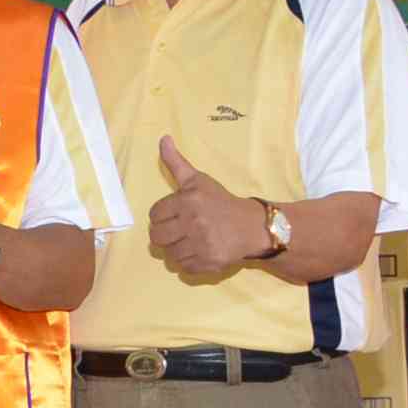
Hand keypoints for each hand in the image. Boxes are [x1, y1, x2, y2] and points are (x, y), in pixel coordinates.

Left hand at [145, 136, 275, 283]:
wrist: (252, 226)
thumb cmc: (220, 202)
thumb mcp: (198, 180)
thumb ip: (176, 162)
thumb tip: (163, 138)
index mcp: (188, 200)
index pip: (154, 215)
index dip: (163, 216)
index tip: (176, 215)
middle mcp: (193, 222)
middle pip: (156, 237)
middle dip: (165, 235)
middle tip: (180, 230)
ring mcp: (201, 244)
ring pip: (168, 254)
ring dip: (176, 250)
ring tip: (191, 241)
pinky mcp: (209, 262)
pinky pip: (183, 268)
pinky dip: (188, 263)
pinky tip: (200, 251)